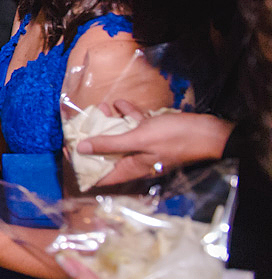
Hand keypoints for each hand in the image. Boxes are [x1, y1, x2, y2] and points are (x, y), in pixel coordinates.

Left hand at [78, 103, 230, 184]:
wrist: (210, 132)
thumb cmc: (175, 138)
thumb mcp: (139, 139)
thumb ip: (110, 144)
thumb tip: (82, 148)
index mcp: (132, 168)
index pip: (100, 175)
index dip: (82, 166)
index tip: (67, 152)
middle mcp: (137, 160)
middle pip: (108, 154)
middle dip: (94, 138)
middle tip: (82, 124)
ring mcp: (147, 147)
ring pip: (122, 136)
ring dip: (110, 122)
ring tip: (101, 107)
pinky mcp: (156, 134)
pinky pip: (137, 126)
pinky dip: (128, 115)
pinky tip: (120, 103)